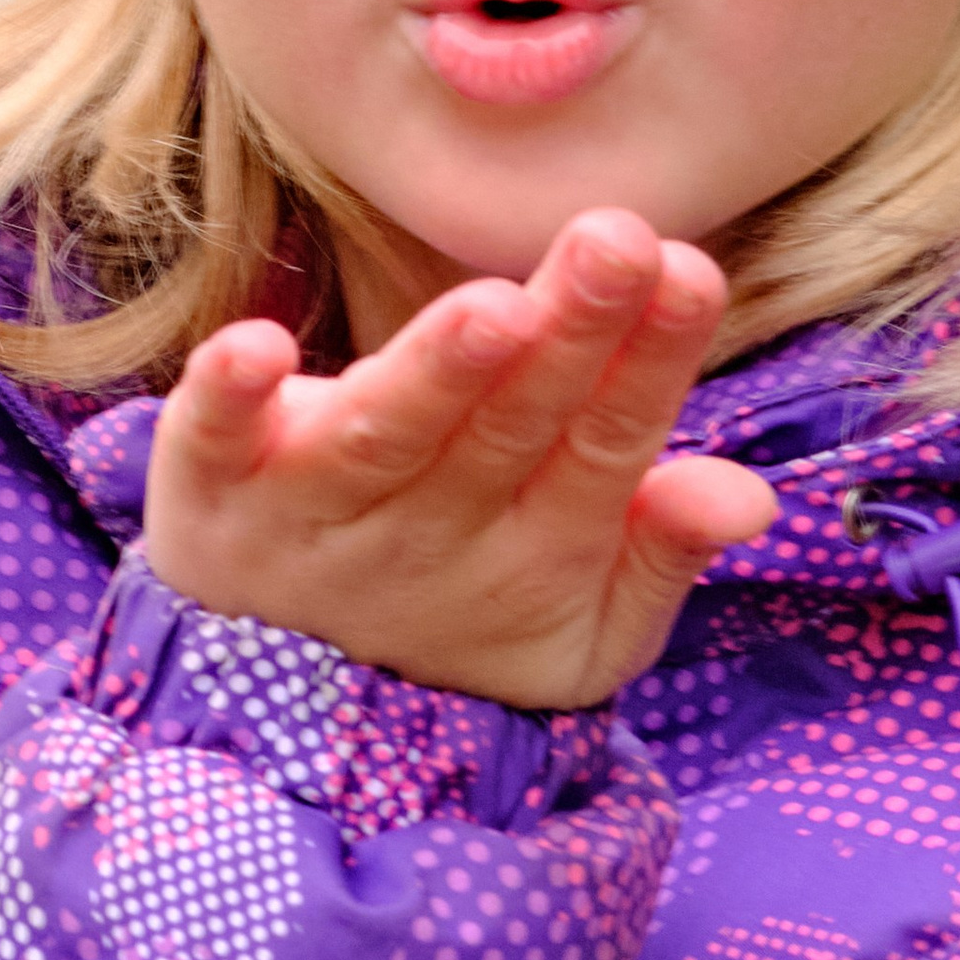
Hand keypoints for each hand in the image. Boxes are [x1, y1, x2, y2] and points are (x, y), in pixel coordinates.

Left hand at [140, 209, 778, 711]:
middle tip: (616, 242)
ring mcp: (315, 512)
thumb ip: (663, 550)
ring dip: (435, 373)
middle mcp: (428, 529)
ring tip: (494, 306)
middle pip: (504, 426)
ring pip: (383, 436)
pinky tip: (255, 344)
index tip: (689, 271)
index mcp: (534, 547)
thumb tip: (747, 496)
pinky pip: (213, 443)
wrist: (280, 718)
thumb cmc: (467, 618)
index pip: (604, 446)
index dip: (648, 364)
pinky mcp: (211, 490)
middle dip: (566, 335)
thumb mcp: (589, 623)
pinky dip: (229, 397)